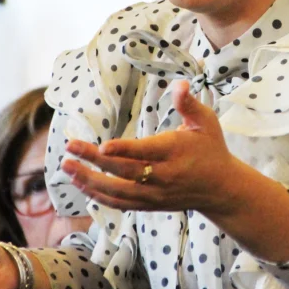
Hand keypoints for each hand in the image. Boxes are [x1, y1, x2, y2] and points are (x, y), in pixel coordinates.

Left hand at [62, 80, 242, 215]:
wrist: (221, 189)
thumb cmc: (211, 149)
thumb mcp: (206, 122)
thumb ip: (188, 104)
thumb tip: (179, 84)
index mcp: (176, 152)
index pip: (146, 152)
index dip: (124, 150)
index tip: (102, 147)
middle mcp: (164, 176)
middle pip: (124, 172)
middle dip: (94, 161)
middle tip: (69, 149)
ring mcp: (156, 194)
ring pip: (118, 192)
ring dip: (90, 181)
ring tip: (67, 168)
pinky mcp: (150, 204)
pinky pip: (121, 204)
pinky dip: (99, 196)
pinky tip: (82, 185)